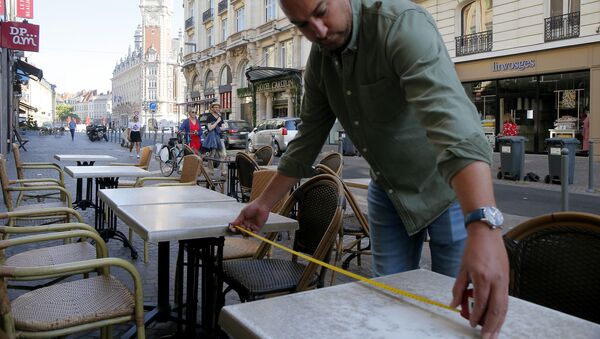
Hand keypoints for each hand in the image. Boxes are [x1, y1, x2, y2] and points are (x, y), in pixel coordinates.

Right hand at [228, 200, 270, 233]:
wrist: (261, 205)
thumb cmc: (253, 207)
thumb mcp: (243, 213)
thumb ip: (238, 219)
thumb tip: (231, 223)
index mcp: (243, 220)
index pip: (237, 226)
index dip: (234, 228)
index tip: (232, 229)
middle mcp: (247, 224)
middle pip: (242, 231)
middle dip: (240, 230)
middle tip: (240, 228)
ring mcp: (252, 226)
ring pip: (248, 233)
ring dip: (246, 232)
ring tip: (246, 228)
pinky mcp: (258, 227)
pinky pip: (254, 233)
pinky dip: (252, 234)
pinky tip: (250, 231)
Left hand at [450, 223, 508, 338]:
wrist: (487, 234)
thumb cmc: (473, 249)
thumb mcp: (462, 268)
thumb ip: (458, 288)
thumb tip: (454, 304)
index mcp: (483, 277)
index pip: (481, 302)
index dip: (477, 316)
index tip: (471, 324)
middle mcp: (496, 281)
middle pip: (496, 309)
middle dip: (491, 326)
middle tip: (486, 337)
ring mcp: (504, 281)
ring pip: (504, 307)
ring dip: (499, 322)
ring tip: (493, 333)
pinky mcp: (507, 280)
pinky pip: (505, 300)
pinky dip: (502, 312)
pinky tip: (497, 319)